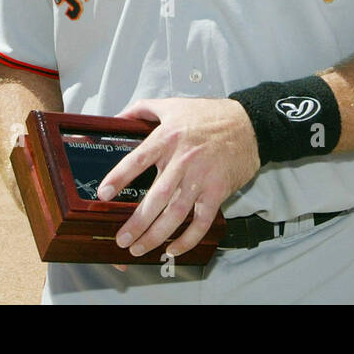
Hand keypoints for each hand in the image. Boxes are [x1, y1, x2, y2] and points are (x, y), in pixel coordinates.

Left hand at [98, 97, 260, 258]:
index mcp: (168, 138)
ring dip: (156, 235)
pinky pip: (201, 220)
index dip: (119, 177)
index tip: (104, 194)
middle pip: (156, 196)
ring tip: (139, 248)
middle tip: (122, 239)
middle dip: (137, 222)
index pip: (138, 159)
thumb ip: (142, 109)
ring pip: (176, 213)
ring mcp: (201, 177)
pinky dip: (188, 238)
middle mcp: (183, 159)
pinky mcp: (218, 190)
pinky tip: (174, 249)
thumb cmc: (210, 115)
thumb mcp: (172, 104)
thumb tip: (117, 117)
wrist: (249, 123)